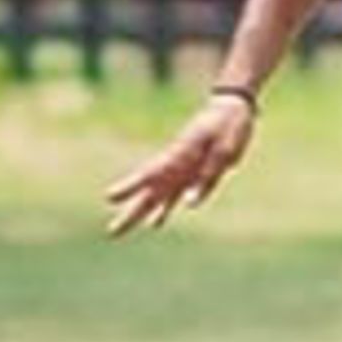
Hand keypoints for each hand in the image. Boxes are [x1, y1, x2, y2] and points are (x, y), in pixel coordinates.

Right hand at [104, 95, 256, 237]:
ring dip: (142, 213)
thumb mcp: (224, 149)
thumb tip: (189, 204)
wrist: (232, 109)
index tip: (108, 197)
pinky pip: (176, 195)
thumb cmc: (228, 125)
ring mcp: (182, 170)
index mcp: (180, 154)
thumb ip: (208, 175)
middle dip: (130, 211)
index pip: (150, 173)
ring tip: (119, 231)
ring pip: (158, 196)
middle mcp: (176, 165)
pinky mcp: (192, 174)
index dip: (129, 186)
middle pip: (149, 192)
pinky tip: (155, 224)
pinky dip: (165, 209)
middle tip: (112, 232)